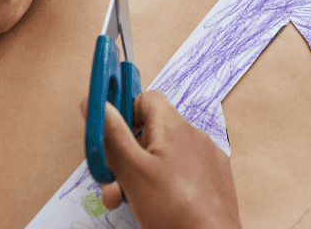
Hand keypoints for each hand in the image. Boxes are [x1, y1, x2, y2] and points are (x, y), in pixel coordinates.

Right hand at [80, 91, 241, 228]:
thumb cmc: (175, 210)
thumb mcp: (132, 171)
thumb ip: (112, 135)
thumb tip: (97, 103)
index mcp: (174, 126)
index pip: (146, 99)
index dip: (124, 114)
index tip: (108, 136)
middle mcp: (194, 136)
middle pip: (150, 132)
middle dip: (126, 156)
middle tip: (112, 183)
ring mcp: (206, 159)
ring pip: (163, 156)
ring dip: (140, 174)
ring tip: (129, 201)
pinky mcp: (213, 180)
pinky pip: (182, 172)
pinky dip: (164, 184)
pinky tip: (156, 205)